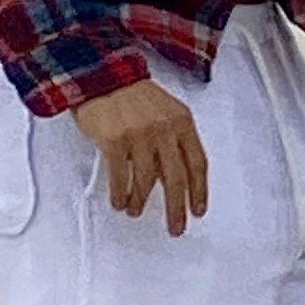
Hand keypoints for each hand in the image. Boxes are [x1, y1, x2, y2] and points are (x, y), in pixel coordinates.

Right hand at [71, 77, 209, 234]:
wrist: (104, 77)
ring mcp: (140, 135)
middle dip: (177, 208)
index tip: (199, 210)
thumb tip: (175, 178)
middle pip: (176, 178)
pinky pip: (121, 177)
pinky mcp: (115, 141)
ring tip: (136, 211)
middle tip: (176, 227)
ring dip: (141, 202)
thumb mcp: (165, 112)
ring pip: (147, 181)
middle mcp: (164, 129)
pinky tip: (120, 201)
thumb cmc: (135, 96)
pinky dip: (121, 194)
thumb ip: (174, 142)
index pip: (198, 163)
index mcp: (182, 122)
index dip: (200, 191)